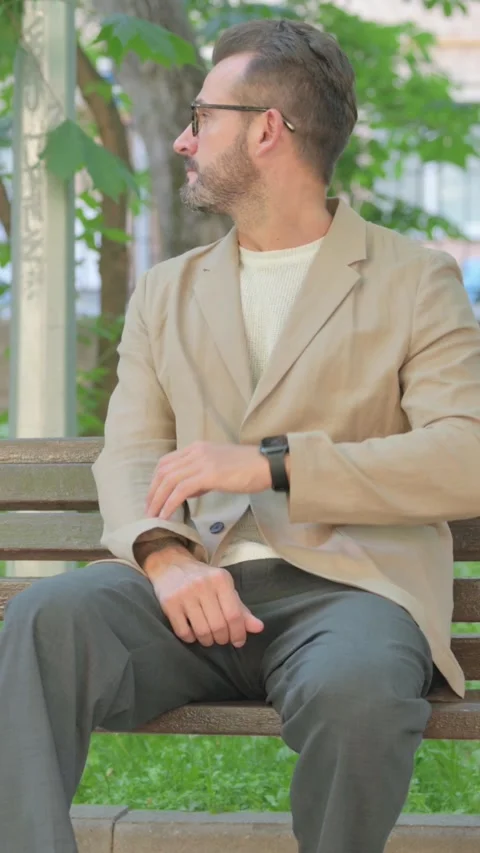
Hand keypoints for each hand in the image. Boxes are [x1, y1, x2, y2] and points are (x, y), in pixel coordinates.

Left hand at [145, 441, 271, 519]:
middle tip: (148, 510)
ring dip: (157, 500)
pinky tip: (167, 515)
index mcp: (196, 448)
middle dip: (152, 492)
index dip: (155, 481)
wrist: (267, 464)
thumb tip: (187, 491)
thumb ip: (201, 476)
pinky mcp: (209, 474)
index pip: (166, 462)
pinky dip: (170, 503)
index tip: (152, 497)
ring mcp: (202, 462)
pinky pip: (181, 490)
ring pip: (169, 480)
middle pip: (163, 471)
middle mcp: (195, 452)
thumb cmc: (247, 468)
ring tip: (153, 516)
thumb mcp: (218, 467)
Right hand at [146, 546, 264, 646]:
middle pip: (219, 625)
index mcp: (221, 580)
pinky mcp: (169, 603)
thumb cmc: (202, 579)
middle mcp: (203, 585)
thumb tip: (260, 628)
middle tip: (221, 639)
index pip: (234, 615)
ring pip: (202, 631)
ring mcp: (184, 594)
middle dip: (222, 638)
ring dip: (207, 640)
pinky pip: (183, 632)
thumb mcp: (224, 588)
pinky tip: (193, 634)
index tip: (238, 641)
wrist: (170, 564)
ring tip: (208, 638)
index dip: (238, 633)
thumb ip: (241, 609)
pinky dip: (191, 638)